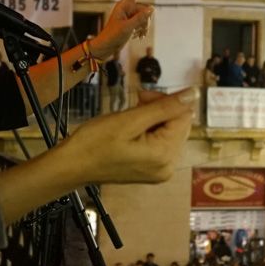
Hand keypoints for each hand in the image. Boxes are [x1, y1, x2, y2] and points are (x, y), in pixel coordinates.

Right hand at [56, 90, 193, 185]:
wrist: (72, 165)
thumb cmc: (94, 143)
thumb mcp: (130, 120)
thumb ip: (164, 107)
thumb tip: (192, 94)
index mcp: (165, 155)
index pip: (183, 117)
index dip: (166, 101)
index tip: (141, 97)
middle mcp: (168, 167)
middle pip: (178, 126)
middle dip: (159, 110)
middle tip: (134, 104)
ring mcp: (160, 171)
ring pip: (169, 132)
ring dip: (152, 120)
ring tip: (129, 120)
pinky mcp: (152, 171)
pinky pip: (160, 143)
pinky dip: (148, 132)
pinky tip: (131, 130)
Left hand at [89, 0, 153, 59]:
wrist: (106, 47)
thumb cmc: (113, 36)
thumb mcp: (127, 27)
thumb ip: (140, 18)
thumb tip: (152, 8)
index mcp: (123, 5)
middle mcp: (127, 8)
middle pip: (145, 9)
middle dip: (146, 20)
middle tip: (138, 31)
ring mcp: (130, 15)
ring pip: (146, 17)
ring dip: (144, 27)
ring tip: (137, 36)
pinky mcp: (131, 22)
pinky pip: (143, 23)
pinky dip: (143, 30)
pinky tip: (137, 37)